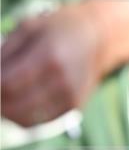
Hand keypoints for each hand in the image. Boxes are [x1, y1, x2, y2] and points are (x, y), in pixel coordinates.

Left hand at [1, 6, 101, 125]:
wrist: (98, 39)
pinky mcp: (73, 107)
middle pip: (13, 106)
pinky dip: (22, 116)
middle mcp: (61, 81)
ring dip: (7, 112)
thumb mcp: (28, 28)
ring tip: (4, 98)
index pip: (6, 84)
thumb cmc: (59, 29)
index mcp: (48, 57)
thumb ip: (4, 52)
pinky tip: (17, 103)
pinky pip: (39, 121)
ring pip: (24, 119)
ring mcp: (69, 97)